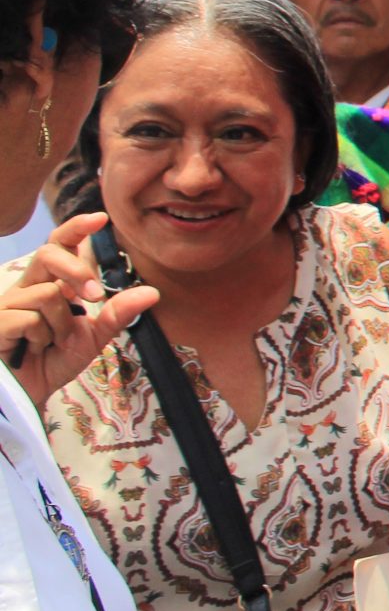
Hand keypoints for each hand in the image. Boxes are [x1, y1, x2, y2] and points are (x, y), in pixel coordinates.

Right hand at [2, 214, 158, 409]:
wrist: (28, 391)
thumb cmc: (55, 359)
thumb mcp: (93, 336)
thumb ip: (117, 314)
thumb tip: (152, 292)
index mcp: (52, 283)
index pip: (60, 245)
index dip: (76, 228)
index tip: (100, 218)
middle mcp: (29, 286)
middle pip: (50, 253)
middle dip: (76, 271)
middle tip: (94, 295)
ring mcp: (10, 302)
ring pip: (48, 295)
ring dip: (60, 325)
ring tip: (50, 342)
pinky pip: (29, 319)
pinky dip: (41, 338)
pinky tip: (32, 348)